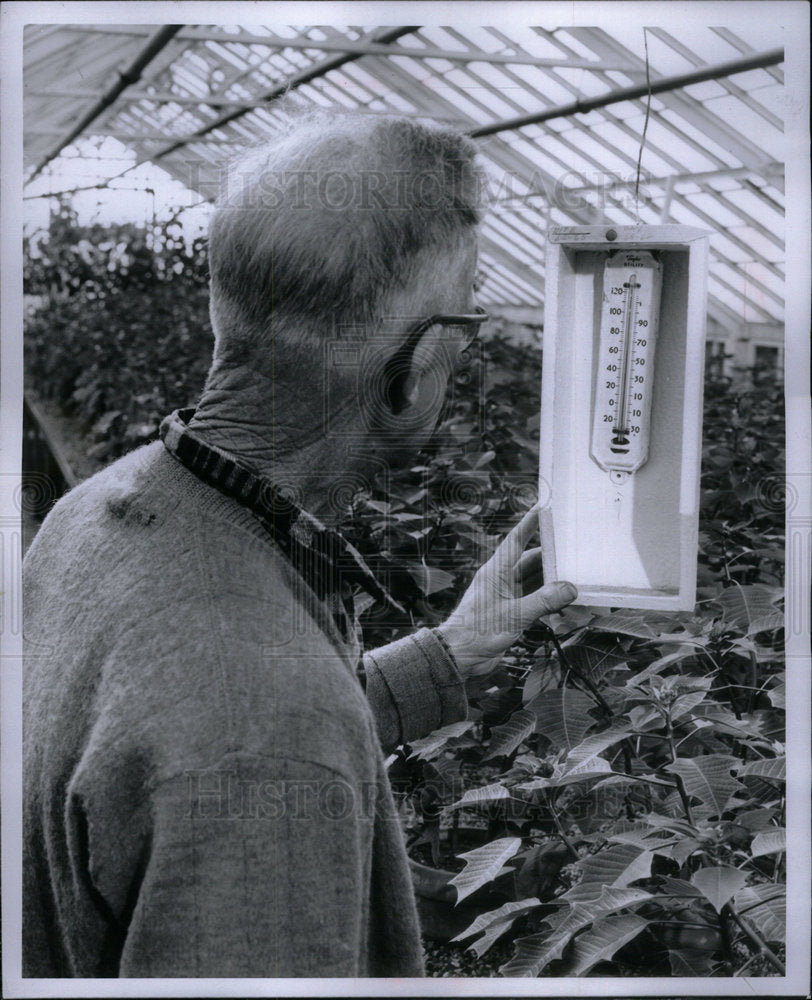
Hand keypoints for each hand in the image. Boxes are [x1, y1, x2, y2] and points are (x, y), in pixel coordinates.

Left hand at [435, 504, 576, 678]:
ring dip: (552, 583)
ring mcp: (506, 596)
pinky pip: (534, 601)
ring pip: (534, 582)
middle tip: (575, 555)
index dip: (529, 523)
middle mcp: (501, 580)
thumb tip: (569, 588)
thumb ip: (543, 601)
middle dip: (552, 559)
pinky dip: (548, 602)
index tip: (543, 508)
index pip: (515, 540)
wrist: (460, 657)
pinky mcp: (510, 613)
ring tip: (575, 581)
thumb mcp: (514, 615)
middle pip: (531, 561)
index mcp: (495, 572)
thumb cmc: (477, 632)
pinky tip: (564, 605)